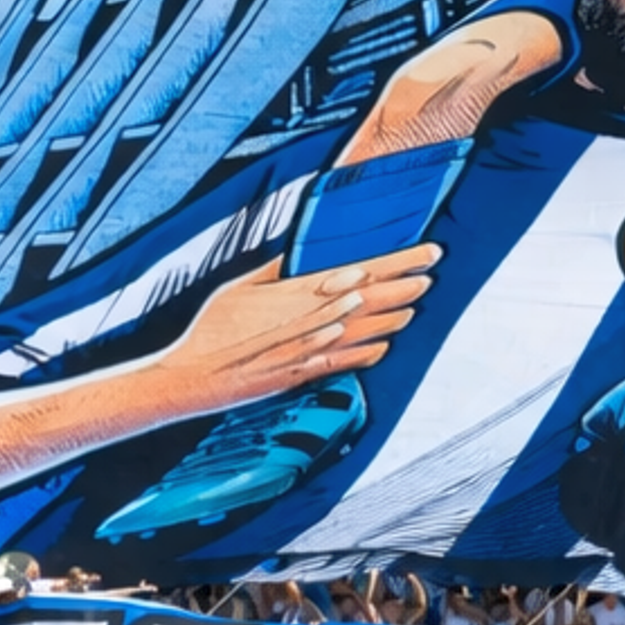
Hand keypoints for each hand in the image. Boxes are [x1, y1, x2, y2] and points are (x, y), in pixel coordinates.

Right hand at [161, 243, 439, 421]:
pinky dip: (369, 353)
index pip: (363, 270)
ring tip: (415, 306)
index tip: (427, 252)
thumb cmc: (211, 327)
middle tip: (431, 274)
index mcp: (299, 292)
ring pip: (366, 332)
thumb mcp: (240, 285)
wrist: (193, 377)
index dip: (399, 262)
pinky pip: (346, 363)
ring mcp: (310, 351)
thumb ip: (277, 268)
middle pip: (373, 300)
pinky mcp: (302, 376)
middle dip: (406, 286)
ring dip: (395, 318)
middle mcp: (312, 321)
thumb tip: (302, 248)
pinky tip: (385, 346)